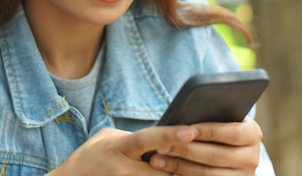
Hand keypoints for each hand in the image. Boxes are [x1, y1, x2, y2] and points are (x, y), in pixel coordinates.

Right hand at [50, 125, 197, 175]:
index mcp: (120, 147)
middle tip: (210, 160)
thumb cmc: (91, 156)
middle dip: (185, 168)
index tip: (191, 131)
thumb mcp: (109, 138)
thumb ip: (136, 138)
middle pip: (162, 172)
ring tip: (201, 171)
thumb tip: (164, 137)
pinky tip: (180, 175)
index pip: (149, 139)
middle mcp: (124, 170)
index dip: (170, 135)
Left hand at [148, 118, 261, 175]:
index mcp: (252, 134)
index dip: (209, 131)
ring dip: (179, 167)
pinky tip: (168, 172)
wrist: (228, 149)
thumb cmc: (216, 125)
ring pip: (209, 175)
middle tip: (161, 146)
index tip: (186, 129)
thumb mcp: (218, 117)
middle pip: (217, 156)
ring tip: (157, 160)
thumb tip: (186, 115)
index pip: (233, 133)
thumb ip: (209, 114)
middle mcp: (252, 158)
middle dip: (186, 150)